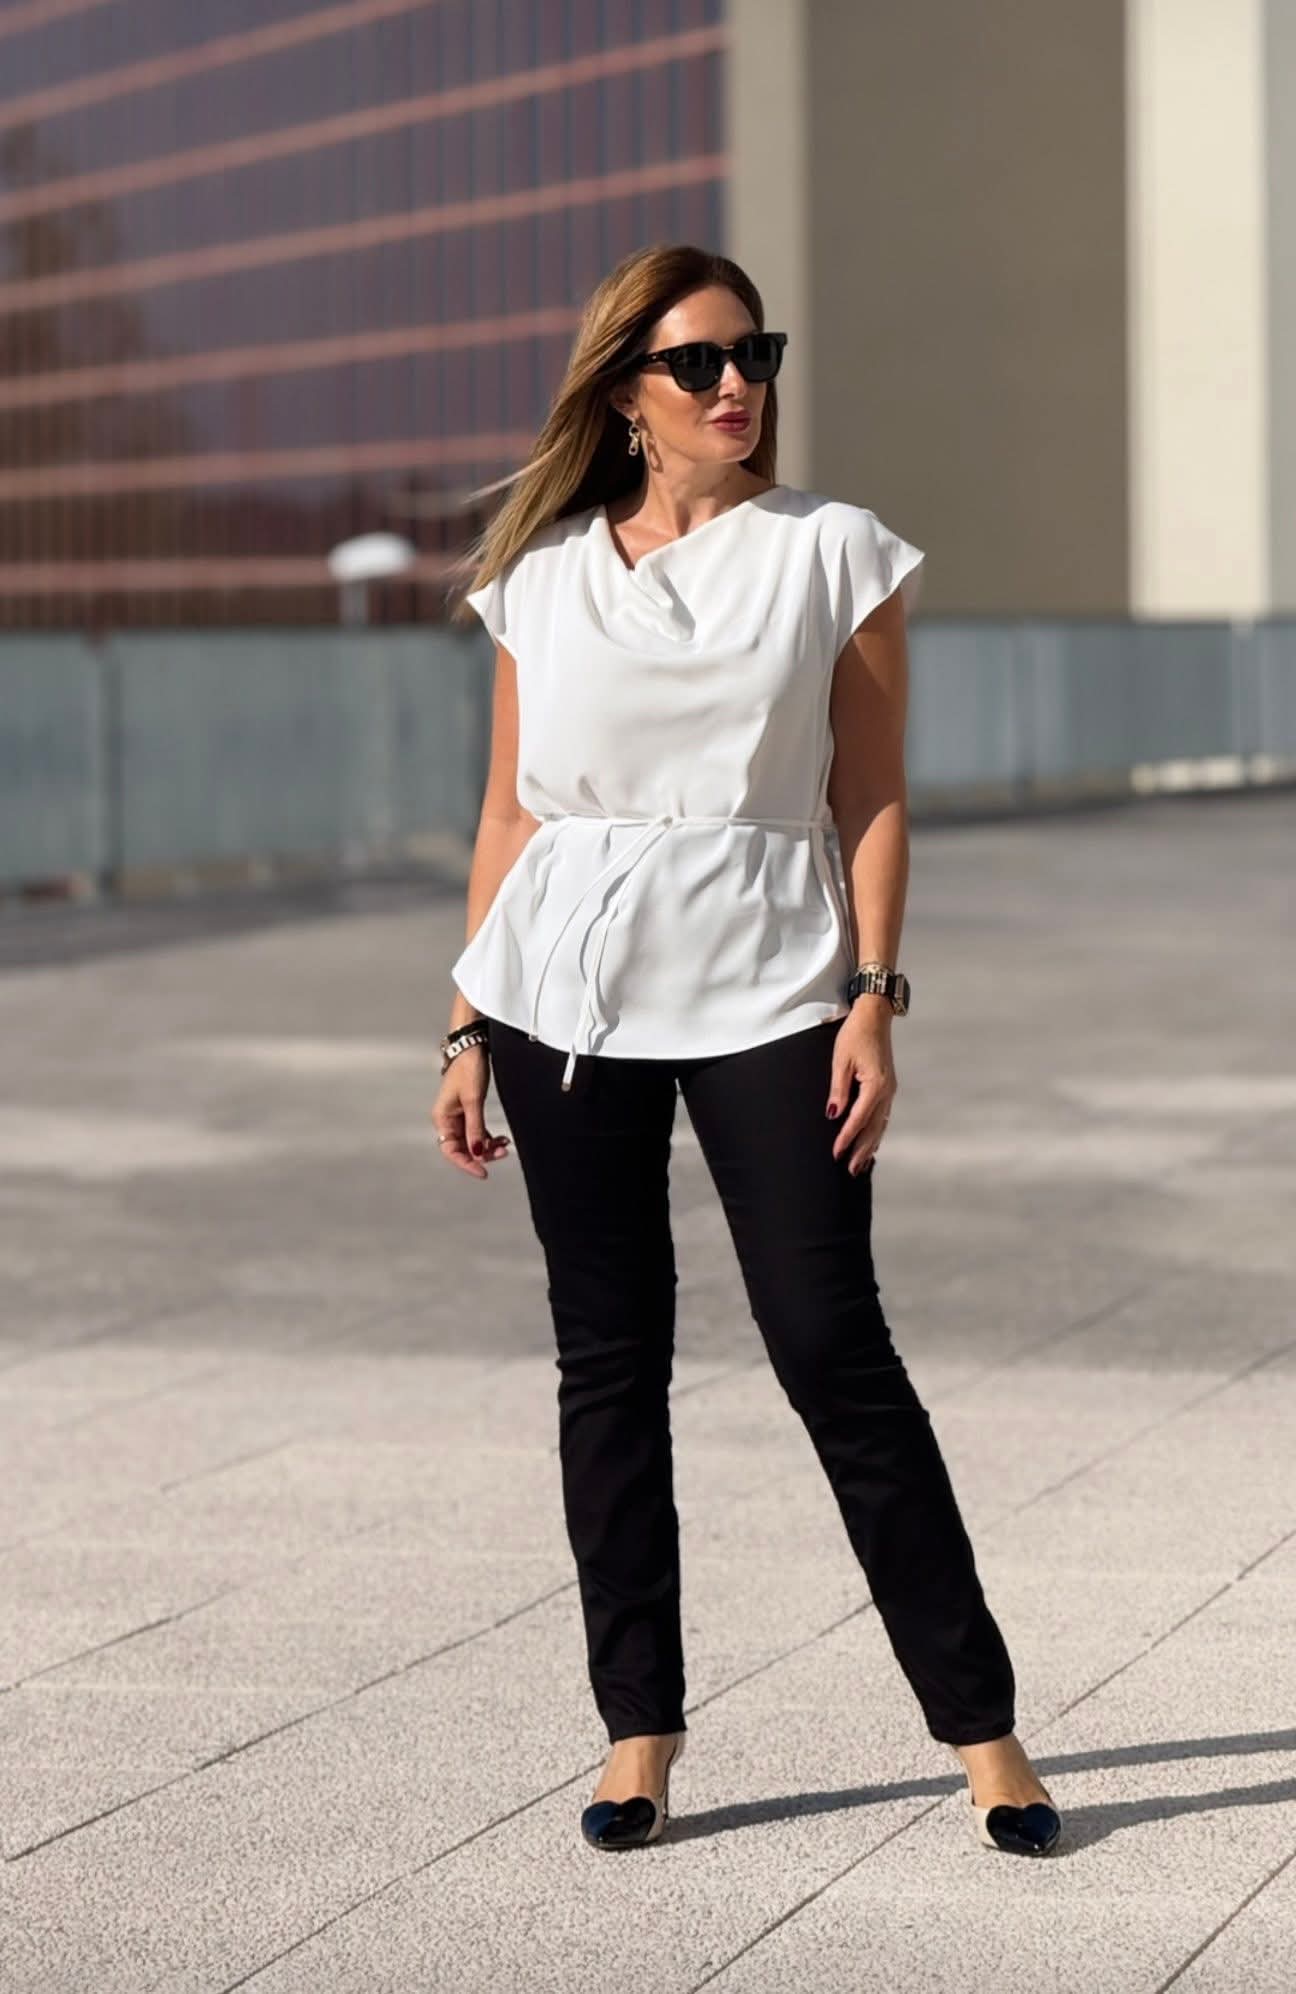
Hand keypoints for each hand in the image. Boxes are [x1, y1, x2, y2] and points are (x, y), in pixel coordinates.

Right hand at [431, 1046, 511, 1178]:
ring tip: (505, 1146)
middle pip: (462, 1148)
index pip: (451, 1150)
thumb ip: (475, 1128)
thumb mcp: (473, 1100)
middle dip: (482, 1154)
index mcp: (442, 1118)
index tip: (483, 1172)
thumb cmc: (468, 1068)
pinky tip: (502, 1139)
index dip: (467, 1163)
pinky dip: (489, 1137)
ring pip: (472, 1141)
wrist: (471, 1046)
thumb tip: (478, 1152)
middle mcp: (447, 1119)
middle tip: (503, 1153)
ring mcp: (458, 1116)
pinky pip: (478, 1131)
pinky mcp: (468, 1110)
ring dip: (488, 1146)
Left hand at [826, 1008, 896, 1174]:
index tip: (835, 1154)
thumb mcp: (841, 1060)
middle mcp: (886, 1091)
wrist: (875, 1015)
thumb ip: (838, 1089)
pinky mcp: (888, 1087)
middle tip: (850, 1170)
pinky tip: (872, 1143)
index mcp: (876, 1086)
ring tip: (860, 1165)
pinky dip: (876, 1132)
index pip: (858, 1119)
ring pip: (880, 1125)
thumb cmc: (855, 1034)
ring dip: (870, 1145)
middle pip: (873, 1128)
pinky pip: (883, 1116)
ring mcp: (890, 1090)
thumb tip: (834, 1114)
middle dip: (861, 1150)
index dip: (846, 1138)